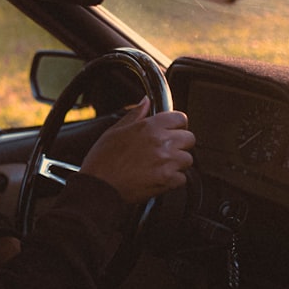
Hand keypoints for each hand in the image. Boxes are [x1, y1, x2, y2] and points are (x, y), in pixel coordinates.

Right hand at [80, 97, 194, 204]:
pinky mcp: (167, 179)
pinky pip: (182, 178)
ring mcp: (166, 161)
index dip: (177, 125)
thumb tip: (145, 102)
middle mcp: (161, 141)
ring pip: (187, 159)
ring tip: (160, 166)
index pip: (180, 118)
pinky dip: (173, 180)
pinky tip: (158, 178)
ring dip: (177, 163)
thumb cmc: (103, 161)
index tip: (171, 131)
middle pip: (189, 138)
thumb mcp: (115, 131)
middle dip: (180, 144)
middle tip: (166, 151)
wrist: (98, 187)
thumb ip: (135, 115)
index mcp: (149, 126)